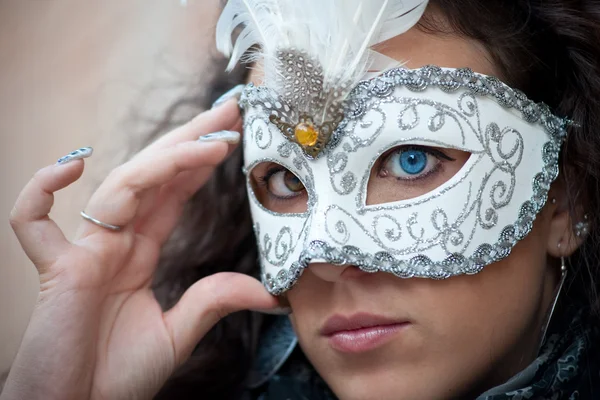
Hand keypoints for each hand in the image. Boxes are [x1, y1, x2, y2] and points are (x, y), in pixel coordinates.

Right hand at [2, 99, 279, 399]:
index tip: (233, 134)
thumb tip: (272, 294)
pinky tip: (74, 165)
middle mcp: (114, 243)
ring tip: (209, 138)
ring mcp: (83, 252)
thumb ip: (216, 302)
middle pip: (153, 177)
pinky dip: (41, 190)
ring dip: (163, 159)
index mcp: (139, 253)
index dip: (201, 161)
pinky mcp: (55, 273)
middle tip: (229, 109)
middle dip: (190, 140)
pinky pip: (32, 223)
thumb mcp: (179, 334)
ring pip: (120, 188)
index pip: (174, 192)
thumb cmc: (116, 378)